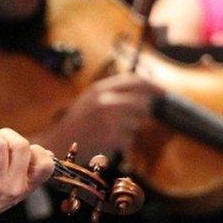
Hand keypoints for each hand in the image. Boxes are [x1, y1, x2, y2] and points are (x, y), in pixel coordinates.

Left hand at [0, 120, 54, 222]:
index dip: (36, 148)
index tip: (20, 145)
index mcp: (26, 188)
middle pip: (22, 146)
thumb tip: (47, 153)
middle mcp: (14, 186)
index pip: (46, 165)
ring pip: (0, 144)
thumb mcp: (11, 191)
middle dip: (8, 134)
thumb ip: (25, 173)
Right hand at [34, 73, 162, 157]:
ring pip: (138, 123)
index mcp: (99, 89)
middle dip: (143, 113)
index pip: (135, 80)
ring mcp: (110, 120)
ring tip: (110, 131)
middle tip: (133, 119)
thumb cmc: (77, 122)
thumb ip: (113, 93)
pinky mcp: (113, 137)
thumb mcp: (90, 100)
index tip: (163, 92)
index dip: (152, 86)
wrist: (59, 142)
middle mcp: (106, 101)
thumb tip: (145, 94)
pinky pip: (130, 139)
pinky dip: (122, 142)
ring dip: (130, 129)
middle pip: (143, 103)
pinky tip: (106, 141)